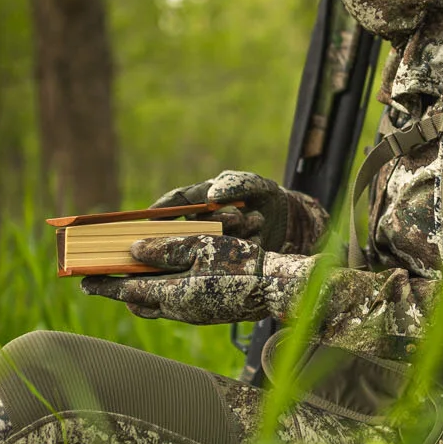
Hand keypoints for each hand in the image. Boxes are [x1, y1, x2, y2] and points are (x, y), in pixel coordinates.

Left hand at [80, 234, 275, 324]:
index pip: (129, 290)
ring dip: (139, 292)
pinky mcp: (206, 313)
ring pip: (155, 306)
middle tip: (100, 279)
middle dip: (118, 290)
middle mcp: (179, 310)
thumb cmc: (242, 264)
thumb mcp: (201, 247)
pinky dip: (159, 293)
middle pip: (138, 302)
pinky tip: (162, 281)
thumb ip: (165, 249)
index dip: (105, 284)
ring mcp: (194, 315)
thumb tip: (134, 251)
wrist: (276, 289)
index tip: (82, 280)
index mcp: (174, 295)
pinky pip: (173, 306)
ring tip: (127, 278)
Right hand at [148, 170, 321, 251]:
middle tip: (238, 218)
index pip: (176, 201)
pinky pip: (229, 255)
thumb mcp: (254, 184)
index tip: (151, 216)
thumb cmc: (265, 196)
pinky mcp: (227, 259)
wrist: (291, 221)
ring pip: (212, 241)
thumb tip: (212, 197)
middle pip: (193, 226)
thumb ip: (236, 184)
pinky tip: (260, 237)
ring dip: (235, 232)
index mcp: (202, 198)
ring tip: (256, 222)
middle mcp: (202, 222)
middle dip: (215, 222)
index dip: (162, 208)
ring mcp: (213, 241)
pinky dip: (247, 246)